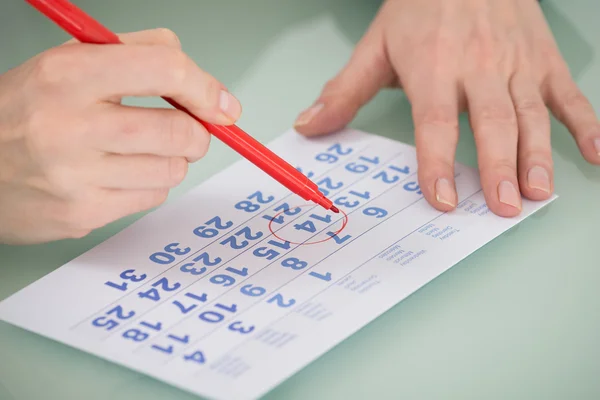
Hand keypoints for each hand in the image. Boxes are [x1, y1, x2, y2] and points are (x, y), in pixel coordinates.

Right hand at [0, 29, 241, 244]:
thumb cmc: (29, 111)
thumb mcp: (71, 62)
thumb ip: (139, 54)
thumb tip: (205, 85)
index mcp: (68, 75)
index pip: (165, 70)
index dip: (205, 88)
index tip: (222, 104)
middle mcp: (70, 126)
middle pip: (179, 132)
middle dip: (196, 133)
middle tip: (184, 130)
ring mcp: (75, 176)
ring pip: (172, 170)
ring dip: (171, 160)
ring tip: (138, 151)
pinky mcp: (82, 214)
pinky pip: (151, 198)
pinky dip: (148, 185)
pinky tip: (119, 175)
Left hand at [294, 0, 598, 216]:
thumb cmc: (420, 5)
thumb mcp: (376, 45)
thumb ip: (345, 90)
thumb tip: (309, 127)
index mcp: (434, 67)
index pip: (436, 122)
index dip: (437, 162)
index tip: (441, 198)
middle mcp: (479, 67)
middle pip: (491, 122)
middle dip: (498, 168)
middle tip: (504, 207)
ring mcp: (517, 64)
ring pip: (532, 114)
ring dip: (537, 155)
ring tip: (539, 192)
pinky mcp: (543, 59)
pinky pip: (570, 94)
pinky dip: (585, 123)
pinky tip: (594, 154)